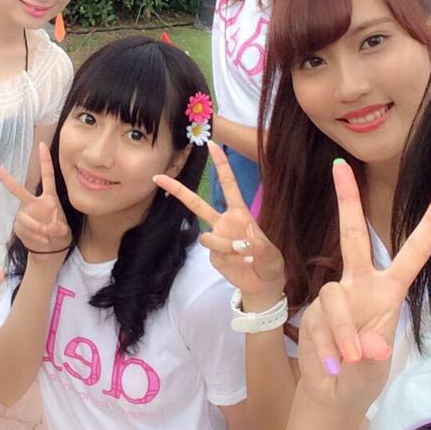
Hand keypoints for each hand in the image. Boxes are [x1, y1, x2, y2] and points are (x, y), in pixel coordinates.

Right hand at [0, 142, 71, 264]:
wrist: (50, 250)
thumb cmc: (59, 235)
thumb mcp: (64, 231)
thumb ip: (59, 228)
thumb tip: (50, 227)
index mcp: (49, 198)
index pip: (47, 176)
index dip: (45, 161)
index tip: (42, 145)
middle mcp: (34, 203)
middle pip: (18, 189)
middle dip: (4, 177)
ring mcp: (24, 214)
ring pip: (25, 217)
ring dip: (38, 228)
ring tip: (47, 236)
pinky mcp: (18, 225)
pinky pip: (24, 229)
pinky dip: (34, 236)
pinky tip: (41, 240)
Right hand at [154, 141, 284, 305]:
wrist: (263, 285)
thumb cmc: (270, 263)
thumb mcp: (272, 254)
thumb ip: (260, 247)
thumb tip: (242, 244)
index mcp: (240, 213)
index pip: (229, 184)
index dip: (221, 165)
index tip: (212, 144)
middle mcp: (224, 222)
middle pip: (197, 203)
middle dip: (177, 190)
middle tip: (158, 177)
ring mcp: (217, 239)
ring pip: (207, 236)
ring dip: (225, 246)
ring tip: (243, 255)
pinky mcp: (213, 256)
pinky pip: (214, 252)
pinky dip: (228, 258)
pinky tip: (238, 264)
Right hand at [296, 161, 430, 409]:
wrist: (332, 394)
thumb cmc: (364, 376)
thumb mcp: (376, 370)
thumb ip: (372, 357)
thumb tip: (368, 345)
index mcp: (389, 292)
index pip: (412, 254)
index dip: (429, 225)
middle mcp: (360, 285)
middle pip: (353, 236)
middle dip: (347, 201)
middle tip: (339, 166)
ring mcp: (334, 297)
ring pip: (334, 296)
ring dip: (343, 331)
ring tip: (349, 360)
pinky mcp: (313, 311)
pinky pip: (319, 320)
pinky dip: (328, 345)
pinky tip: (332, 364)